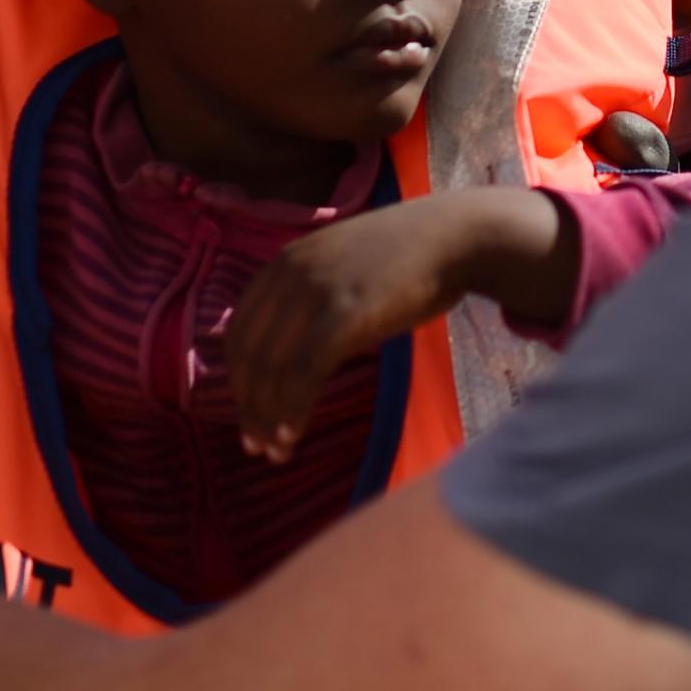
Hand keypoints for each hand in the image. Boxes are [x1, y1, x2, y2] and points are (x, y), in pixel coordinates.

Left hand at [227, 188, 576, 461]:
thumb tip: (287, 351)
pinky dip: (294, 409)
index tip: (249, 417)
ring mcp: (315, 292)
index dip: (237, 381)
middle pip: (250, 355)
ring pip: (273, 368)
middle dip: (250, 407)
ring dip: (268, 418)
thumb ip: (308, 297)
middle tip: (257, 447)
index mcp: (283, 263)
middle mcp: (290, 274)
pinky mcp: (344, 313)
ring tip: (277, 452)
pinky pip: (304, 372)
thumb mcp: (341, 268)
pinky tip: (295, 436)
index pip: (238, 332)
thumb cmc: (406, 259)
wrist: (453, 237)